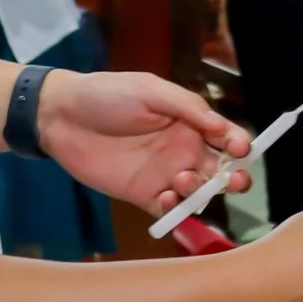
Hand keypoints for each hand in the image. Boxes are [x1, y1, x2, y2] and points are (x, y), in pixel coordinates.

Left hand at [34, 68, 250, 213]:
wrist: (62, 116)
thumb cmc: (108, 95)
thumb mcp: (150, 91)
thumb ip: (188, 107)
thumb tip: (221, 127)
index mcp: (190, 122)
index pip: (226, 136)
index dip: (239, 144)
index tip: (240, 149)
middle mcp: (184, 150)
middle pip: (222, 170)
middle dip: (234, 177)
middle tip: (233, 180)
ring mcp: (165, 174)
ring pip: (199, 192)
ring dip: (200, 191)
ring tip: (180, 178)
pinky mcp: (143, 195)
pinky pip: (169, 210)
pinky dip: (174, 210)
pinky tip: (163, 197)